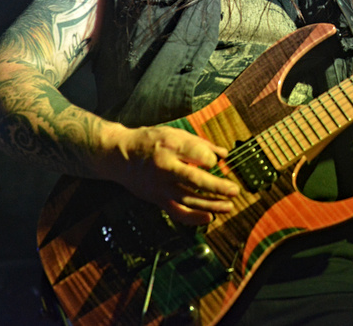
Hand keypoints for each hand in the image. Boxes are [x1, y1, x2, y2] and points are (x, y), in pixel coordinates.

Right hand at [98, 123, 239, 225]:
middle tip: (235, 190)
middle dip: (217, 187)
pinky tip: (209, 218)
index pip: (197, 154)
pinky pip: (177, 211)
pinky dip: (193, 218)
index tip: (216, 161)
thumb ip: (200, 144)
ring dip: (211, 204)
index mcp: (170, 145)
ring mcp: (160, 186)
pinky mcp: (156, 199)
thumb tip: (224, 155)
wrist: (117, 155)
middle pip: (194, 180)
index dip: (211, 159)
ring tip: (229, 206)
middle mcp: (164, 167)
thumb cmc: (149, 141)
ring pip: (188, 199)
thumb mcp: (174, 133)